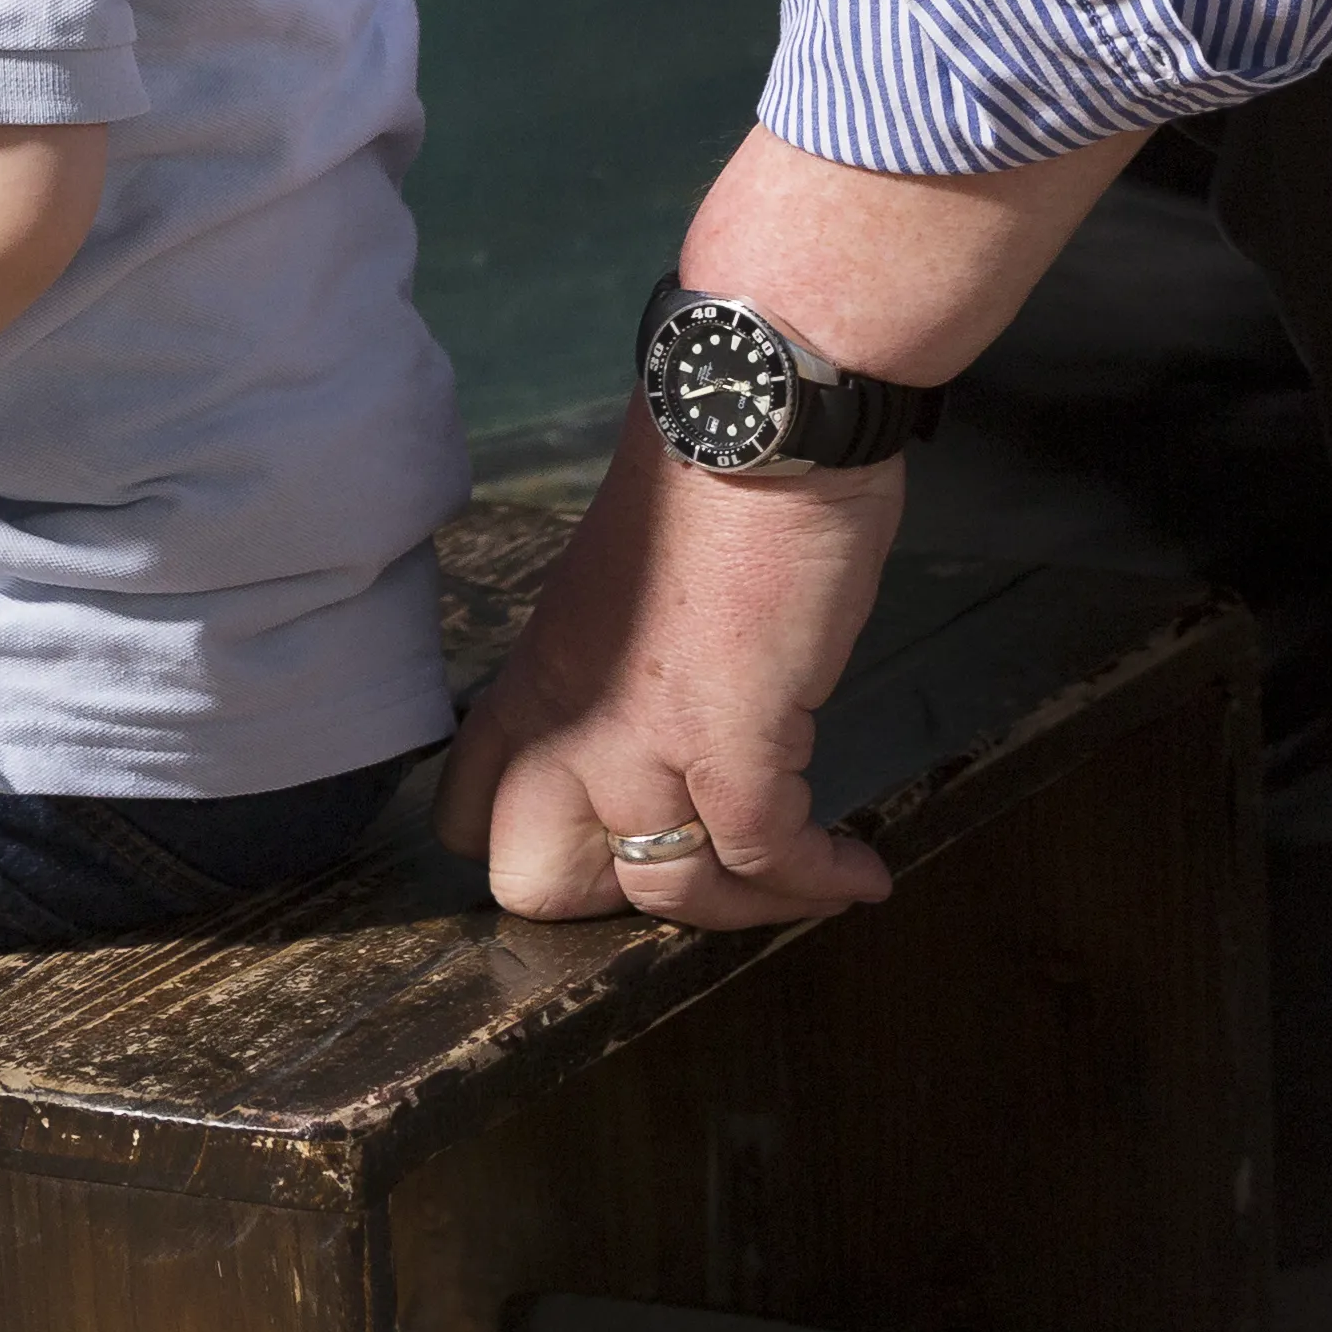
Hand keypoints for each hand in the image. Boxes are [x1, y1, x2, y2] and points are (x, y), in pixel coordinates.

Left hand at [437, 429, 901, 931]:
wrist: (754, 427)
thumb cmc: (706, 499)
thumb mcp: (618, 604)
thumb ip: (613, 681)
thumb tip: (657, 736)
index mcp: (527, 684)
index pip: (469, 822)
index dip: (550, 857)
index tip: (628, 850)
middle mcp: (560, 719)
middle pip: (535, 883)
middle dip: (628, 903)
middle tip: (714, 872)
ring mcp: (636, 732)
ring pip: (666, 889)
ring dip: (750, 904)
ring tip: (811, 876)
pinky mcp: (729, 733)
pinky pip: (763, 853)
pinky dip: (820, 881)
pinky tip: (861, 871)